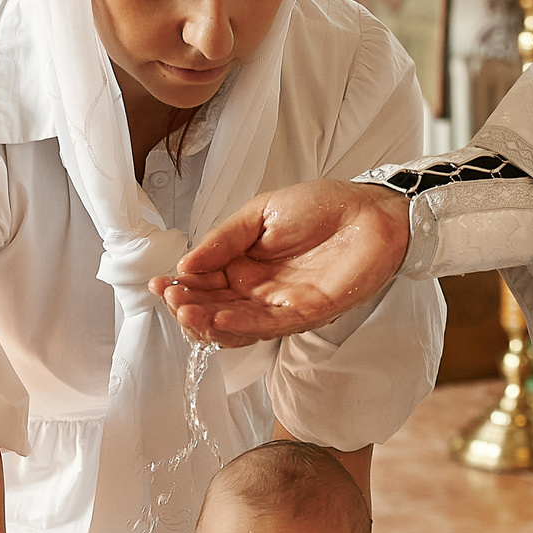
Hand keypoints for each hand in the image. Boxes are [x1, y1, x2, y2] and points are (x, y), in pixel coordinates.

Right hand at [153, 180, 410, 347]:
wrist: (370, 211)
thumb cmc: (322, 206)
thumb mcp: (260, 213)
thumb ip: (224, 239)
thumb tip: (186, 263)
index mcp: (244, 265)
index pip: (204, 285)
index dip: (182, 288)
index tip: (162, 284)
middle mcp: (258, 290)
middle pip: (215, 310)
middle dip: (189, 308)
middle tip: (172, 299)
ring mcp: (280, 305)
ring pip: (236, 325)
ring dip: (208, 323)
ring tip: (186, 313)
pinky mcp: (305, 315)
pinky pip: (268, 326)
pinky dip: (241, 326)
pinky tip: (218, 321)